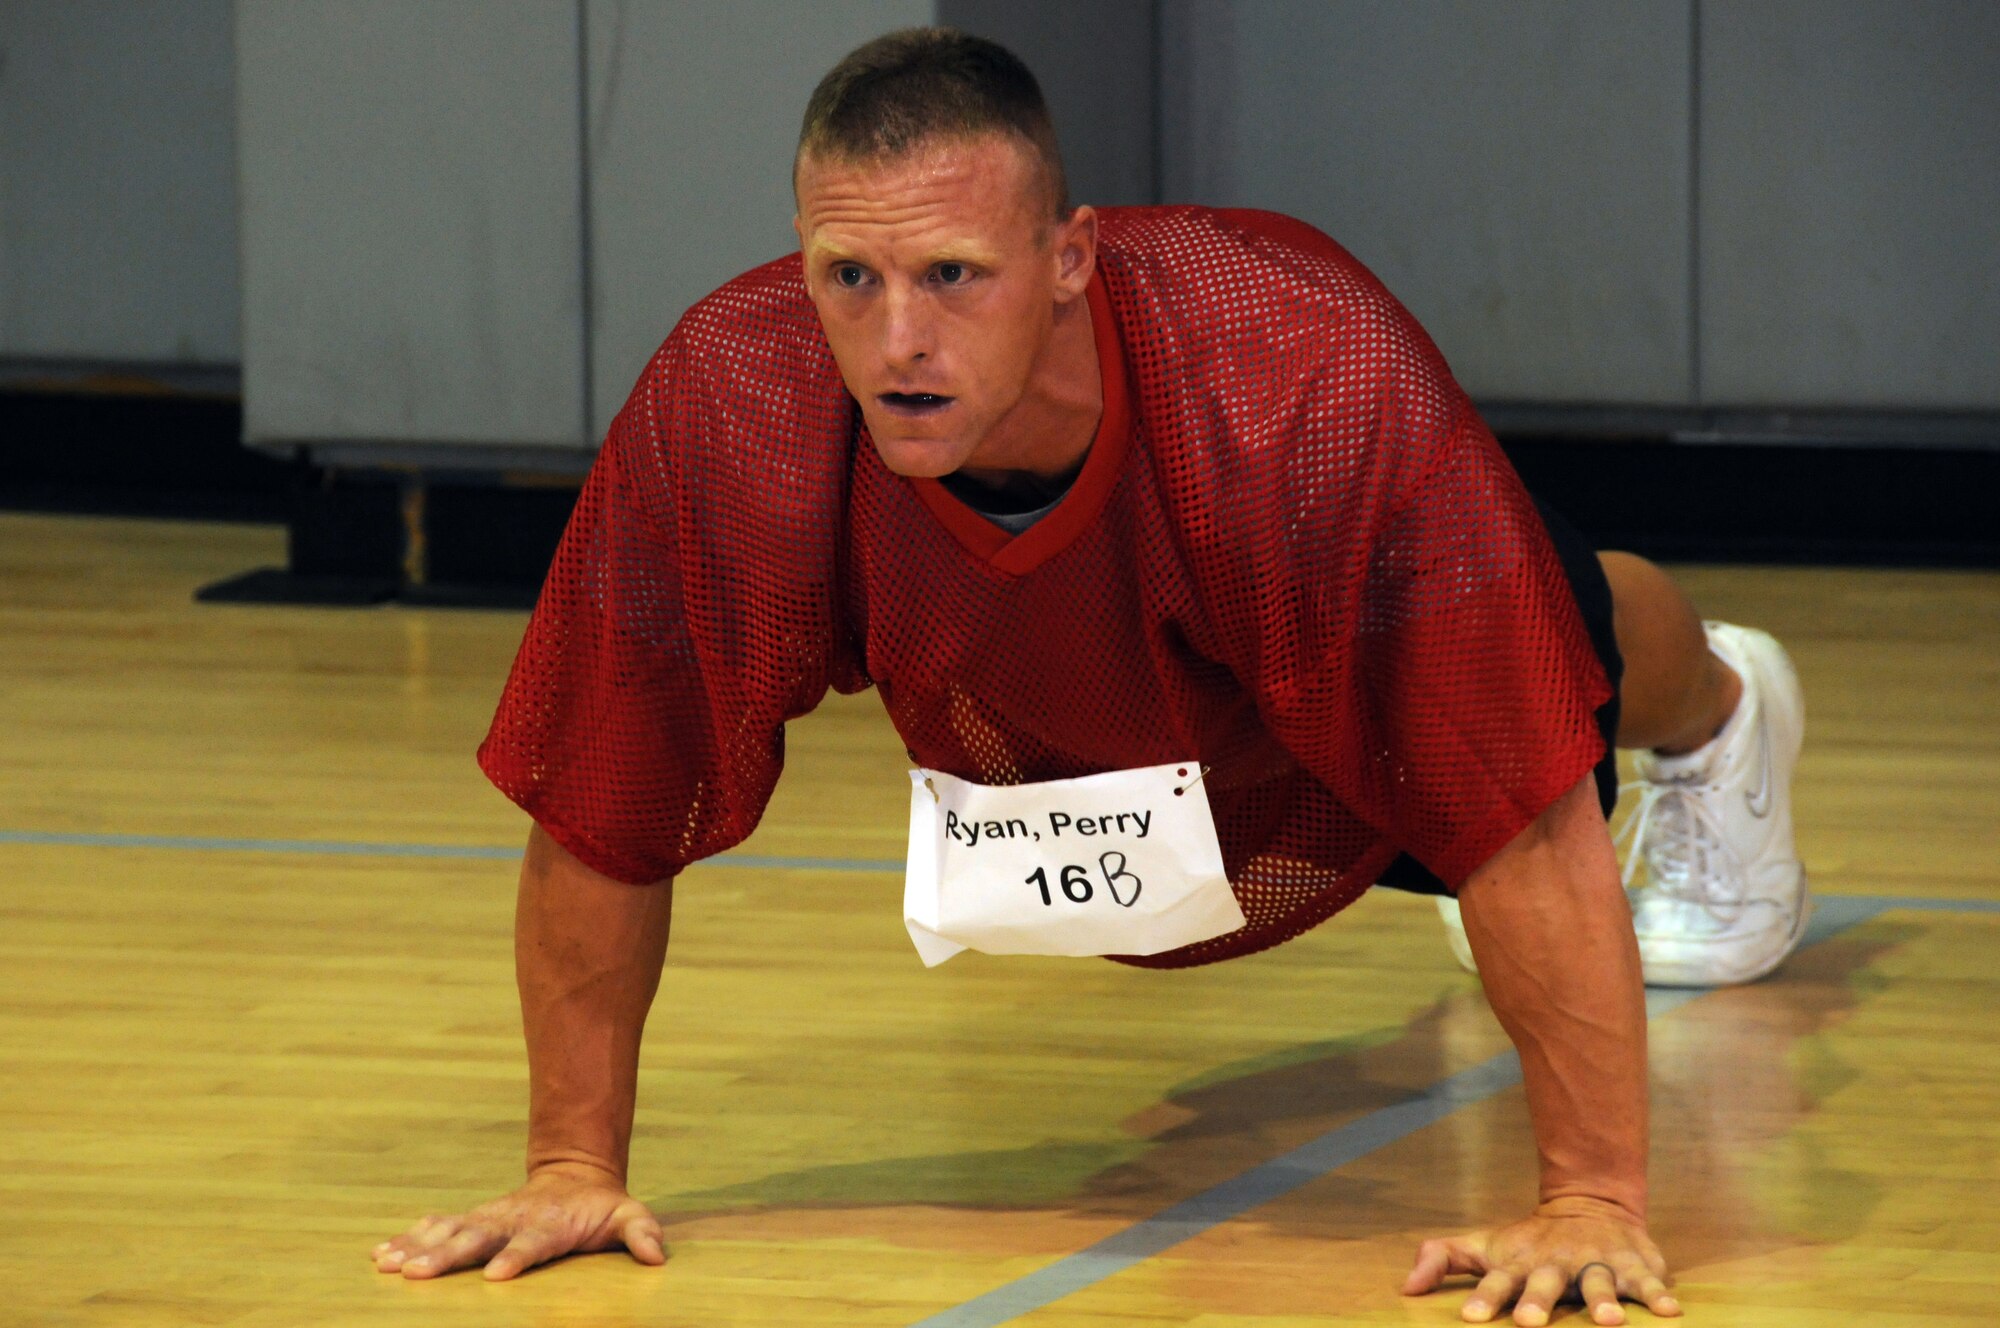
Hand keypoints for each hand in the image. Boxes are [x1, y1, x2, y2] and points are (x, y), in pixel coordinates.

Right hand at [370, 1164, 665, 1281]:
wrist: (574, 1172)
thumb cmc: (601, 1205)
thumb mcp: (628, 1214)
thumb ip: (641, 1232)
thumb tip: (657, 1254)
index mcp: (549, 1224)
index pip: (532, 1242)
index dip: (516, 1257)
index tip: (494, 1275)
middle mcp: (512, 1219)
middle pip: (478, 1238)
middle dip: (447, 1255)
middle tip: (417, 1274)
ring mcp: (490, 1217)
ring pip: (450, 1231)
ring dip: (418, 1247)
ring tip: (386, 1263)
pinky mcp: (474, 1219)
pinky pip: (438, 1226)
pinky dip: (410, 1237)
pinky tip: (382, 1252)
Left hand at [1402, 1196, 1679, 1324]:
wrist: (1589, 1205)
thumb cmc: (1528, 1241)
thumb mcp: (1484, 1246)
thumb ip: (1442, 1259)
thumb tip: (1404, 1288)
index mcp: (1519, 1264)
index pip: (1496, 1282)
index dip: (1484, 1299)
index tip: (1471, 1319)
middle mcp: (1556, 1264)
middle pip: (1544, 1284)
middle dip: (1537, 1302)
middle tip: (1529, 1323)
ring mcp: (1595, 1262)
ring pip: (1597, 1283)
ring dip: (1602, 1301)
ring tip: (1609, 1323)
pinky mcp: (1632, 1264)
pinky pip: (1647, 1281)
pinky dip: (1657, 1293)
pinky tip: (1669, 1312)